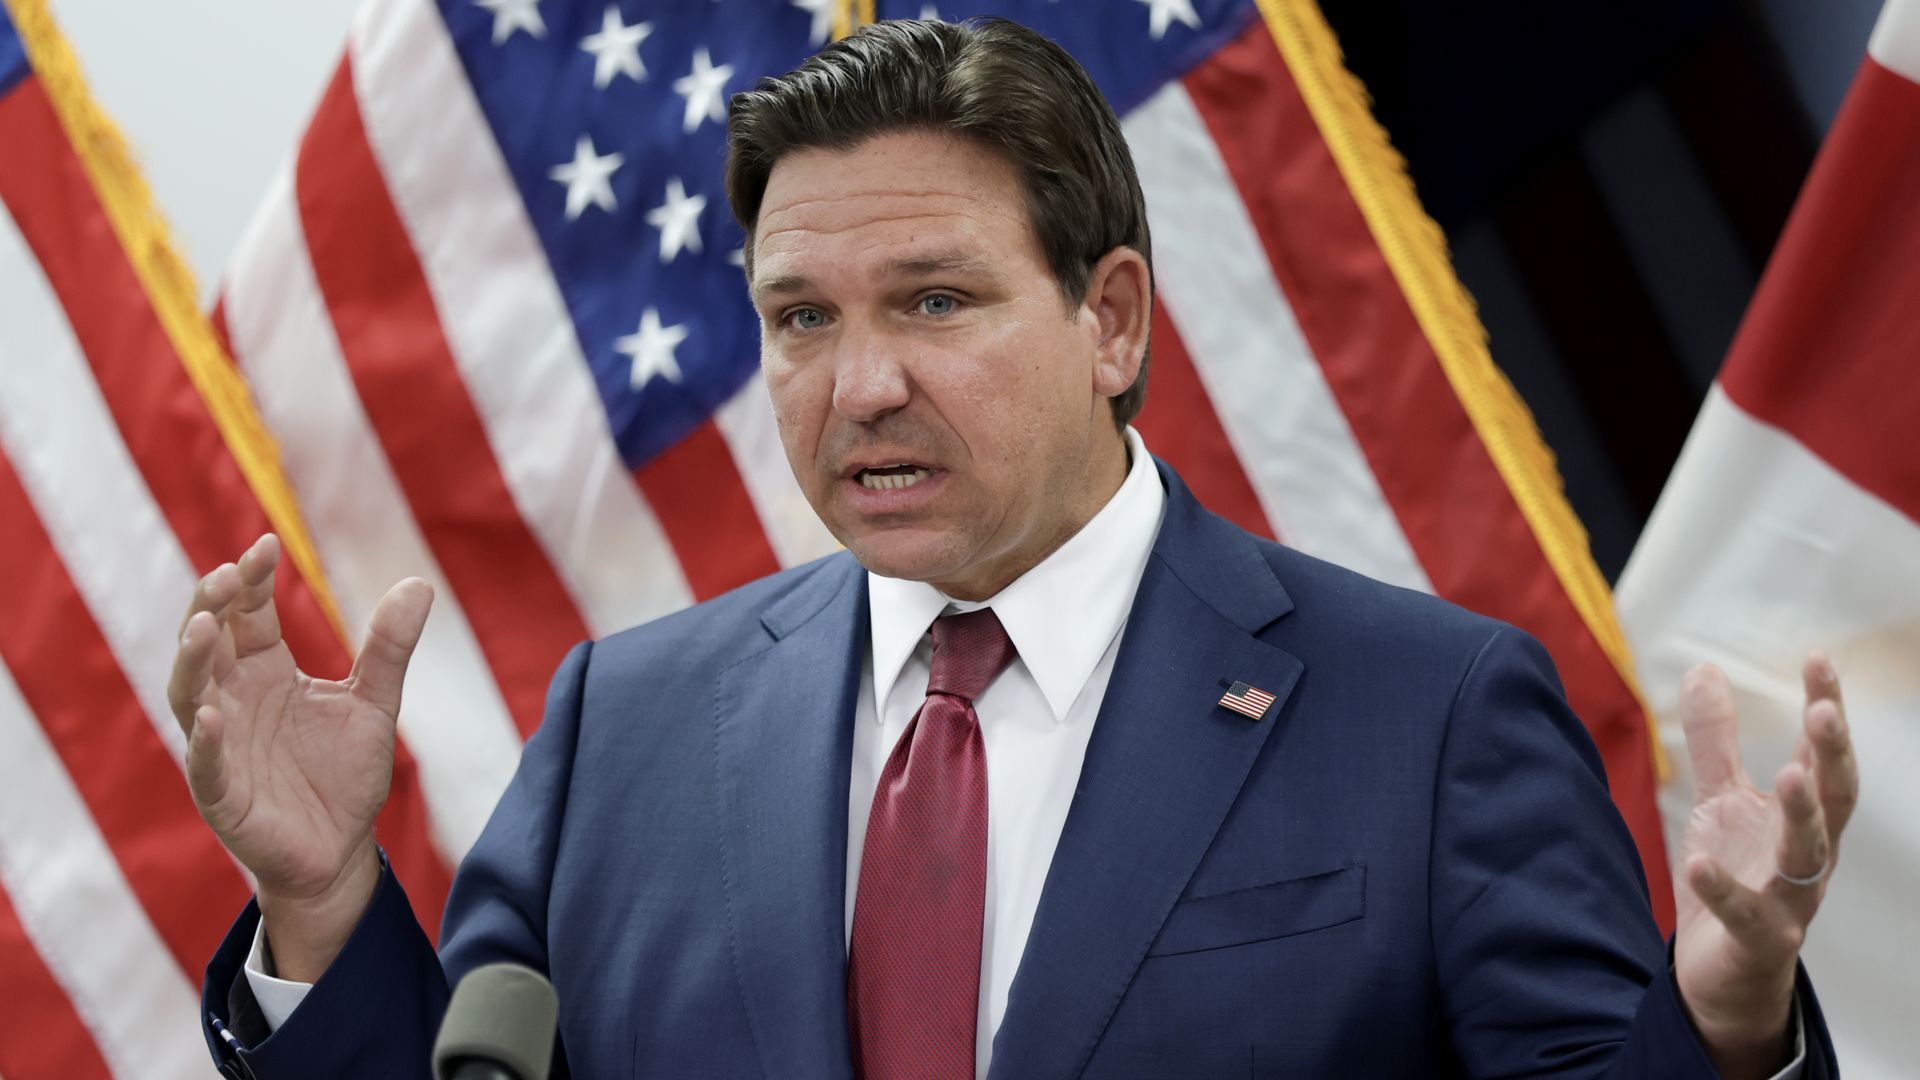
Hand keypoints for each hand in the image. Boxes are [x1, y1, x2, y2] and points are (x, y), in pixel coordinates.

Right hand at [167, 534, 432, 979]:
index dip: (250, 580)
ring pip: (191, 694)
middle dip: (211, 607)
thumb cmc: (344, 773)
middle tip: (227, 576)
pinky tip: (213, 717)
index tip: (266, 545)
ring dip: (193, 661)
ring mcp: (221, 746)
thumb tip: (419, 582)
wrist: (341, 848)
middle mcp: (233, 699)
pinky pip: (206, 765)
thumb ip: (388, 647)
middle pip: (207, 643)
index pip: (247, 614)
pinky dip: (207, 740)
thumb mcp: (375, 702)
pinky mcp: (222, 794)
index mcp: (264, 671)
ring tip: (203, 627)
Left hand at [1673, 653, 1856, 1078]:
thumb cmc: (1736, 874)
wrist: (1723, 970)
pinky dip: (1723, 890)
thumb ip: (1716, 740)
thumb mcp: (1721, 799)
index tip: (1821, 659)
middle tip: (1825, 712)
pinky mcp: (1758, 940)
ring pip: (1807, 858)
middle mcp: (1809, 857)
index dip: (1826, 709)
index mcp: (1803, 818)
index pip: (1823, 757)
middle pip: (1834, 802)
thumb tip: (1703, 668)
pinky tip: (1696, 864)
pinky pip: (1746, 916)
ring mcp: (1789, 901)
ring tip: (1786, 774)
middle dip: (1832, 757)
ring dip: (1801, 815)